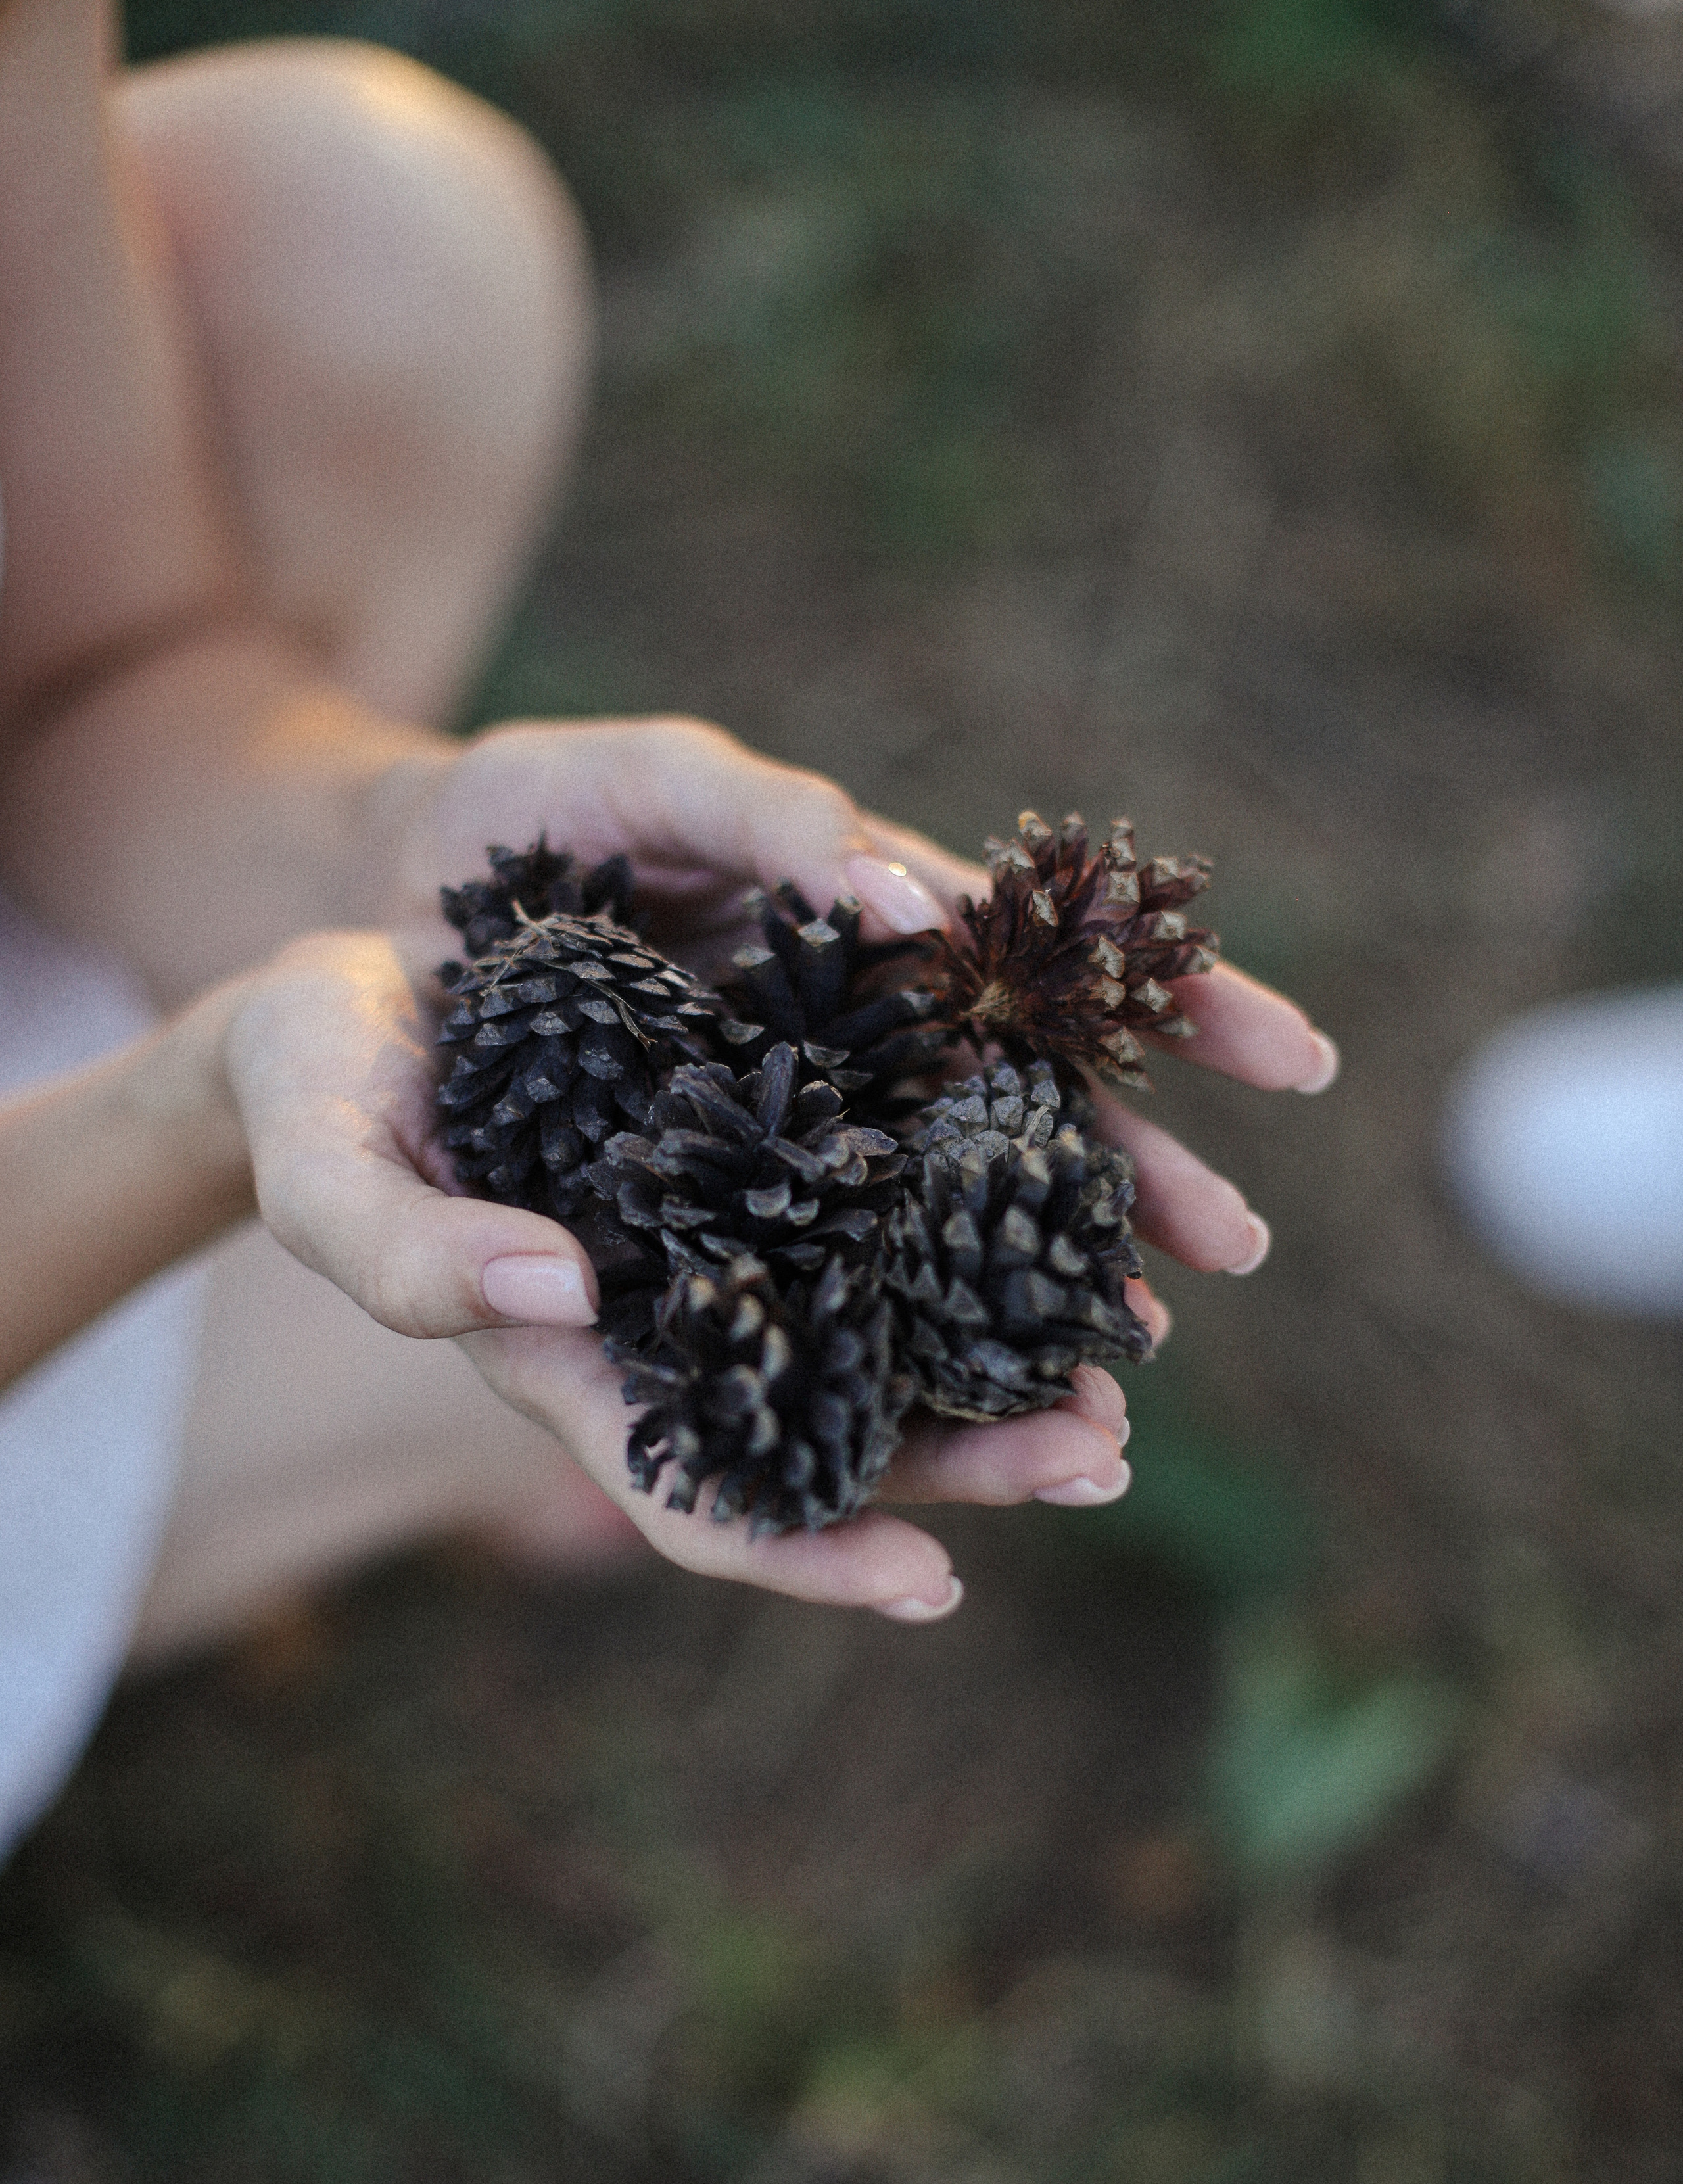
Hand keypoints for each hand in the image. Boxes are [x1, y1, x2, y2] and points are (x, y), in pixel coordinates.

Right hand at [221, 931, 1137, 1619]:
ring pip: (885, 1320)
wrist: (344, 1000)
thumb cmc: (312, 1095)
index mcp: (571, 1366)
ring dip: (1005, 1347)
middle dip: (969, 1459)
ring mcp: (726, 1234)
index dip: (808, 1556)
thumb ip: (410, 1253)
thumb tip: (562, 1287)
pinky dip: (972, 1210)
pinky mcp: (762, 1138)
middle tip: (1100, 1453)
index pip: (698, 1500)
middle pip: (833, 1428)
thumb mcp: (323, 1170)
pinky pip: (883, 1191)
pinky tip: (1069, 1201)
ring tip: (1127, 1358)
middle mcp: (671, 1320)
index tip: (936, 1590)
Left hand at [386, 712, 1337, 1285]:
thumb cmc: (518, 813)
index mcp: (864, 935)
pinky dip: (889, 1343)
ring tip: (1120, 1372)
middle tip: (1234, 1256)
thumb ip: (772, 810)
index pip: (1052, 978)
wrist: (377, 897)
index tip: (1293, 1061)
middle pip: (1019, 1118)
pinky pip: (812, 1287)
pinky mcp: (691, 1211)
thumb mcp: (640, 775)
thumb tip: (915, 907)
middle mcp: (844, 1044)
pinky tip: (953, 1404)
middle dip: (1131, 1184)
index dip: (1174, 1013)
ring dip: (1024, 1291)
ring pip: (929, 1225)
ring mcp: (774, 1134)